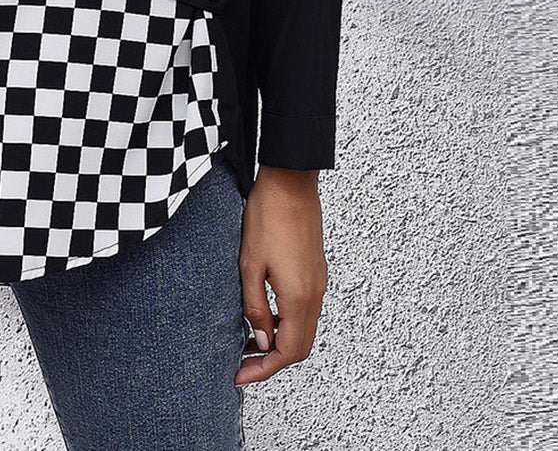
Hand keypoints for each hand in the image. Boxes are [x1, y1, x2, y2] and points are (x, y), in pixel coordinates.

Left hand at [235, 166, 326, 386]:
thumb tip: (262, 342)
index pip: (288, 351)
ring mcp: (318, 281)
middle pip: (300, 346)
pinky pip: (306, 309)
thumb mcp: (249, 264)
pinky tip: (264, 314)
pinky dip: (287, 322)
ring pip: (304, 328)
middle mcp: (315, 294)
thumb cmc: (267, 217)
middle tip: (242, 364)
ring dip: (280, 341)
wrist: (290, 181)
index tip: (239, 376)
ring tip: (248, 341)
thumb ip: (255, 307)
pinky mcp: (315, 269)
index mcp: (299, 297)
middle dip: (273, 361)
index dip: (263, 369)